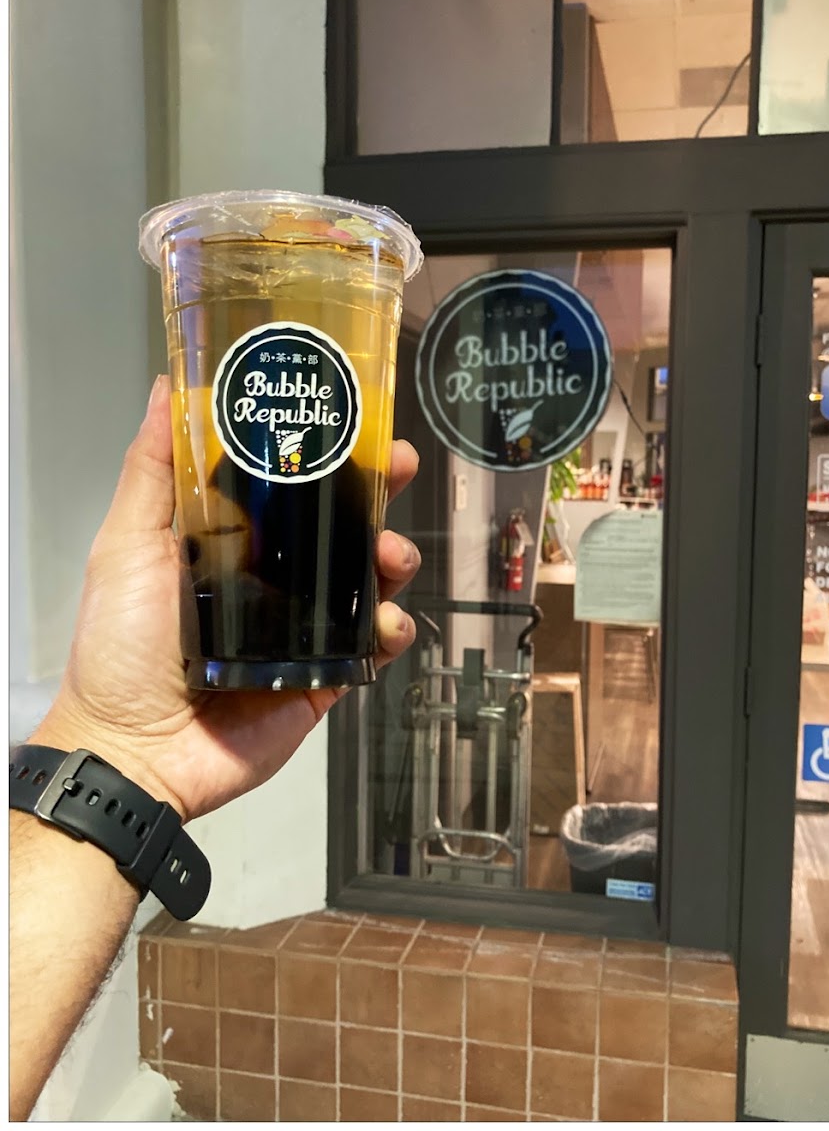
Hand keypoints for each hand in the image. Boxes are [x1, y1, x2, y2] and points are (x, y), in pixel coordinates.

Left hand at [33, 375, 420, 821]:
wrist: (134, 749)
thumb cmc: (122, 643)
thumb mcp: (128, 544)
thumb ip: (151, 471)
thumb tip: (166, 385)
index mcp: (235, 541)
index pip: (293, 485)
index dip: (328, 451)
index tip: (356, 419)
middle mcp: (276, 577)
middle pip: (342, 525)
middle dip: (378, 492)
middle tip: (399, 468)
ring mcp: (306, 629)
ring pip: (368, 580)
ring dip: (393, 558)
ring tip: (391, 557)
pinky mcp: (326, 676)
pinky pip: (374, 648)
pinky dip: (392, 631)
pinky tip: (386, 624)